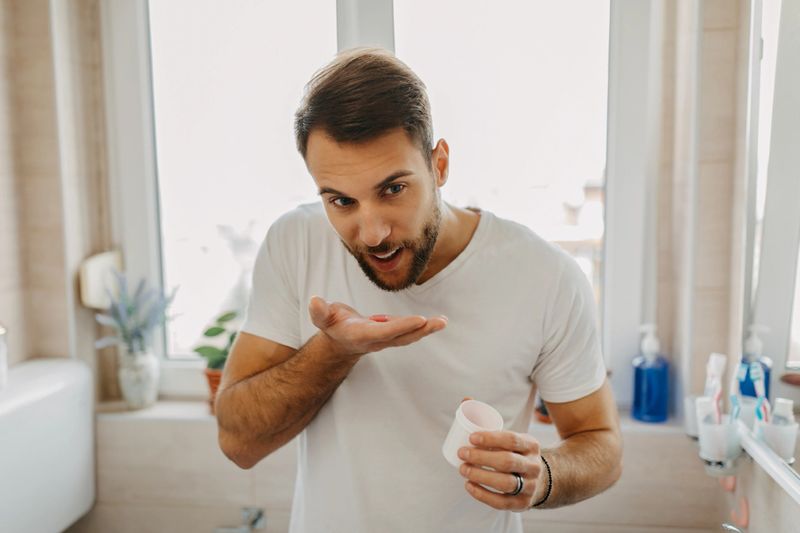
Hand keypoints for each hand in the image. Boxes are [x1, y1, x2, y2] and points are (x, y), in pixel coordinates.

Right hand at [308, 296, 446, 357]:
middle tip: (439, 323)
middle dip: (421, 330)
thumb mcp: (322, 318)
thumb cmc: (332, 325)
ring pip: (409, 336)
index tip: (418, 320)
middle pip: (403, 337)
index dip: (402, 326)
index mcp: (362, 335)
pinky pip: (409, 331)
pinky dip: (423, 327)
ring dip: (427, 330)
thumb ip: (319, 311)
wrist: (339, 341)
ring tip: (443, 322)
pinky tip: (436, 322)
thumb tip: (314, 300)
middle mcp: (377, 340)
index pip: (385, 331)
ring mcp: (386, 339)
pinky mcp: (392, 334)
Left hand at [458, 430, 544, 510]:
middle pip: (507, 461)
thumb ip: (495, 434)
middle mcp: (534, 466)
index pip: (512, 440)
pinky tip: (469, 485)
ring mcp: (530, 486)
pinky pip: (501, 502)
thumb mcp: (514, 442)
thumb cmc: (516, 456)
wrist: (538, 481)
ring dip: (480, 476)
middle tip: (462, 453)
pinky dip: (482, 494)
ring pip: (505, 483)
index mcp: (531, 446)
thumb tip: (465, 420)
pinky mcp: (522, 503)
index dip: (490, 438)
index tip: (471, 438)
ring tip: (463, 469)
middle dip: (481, 457)